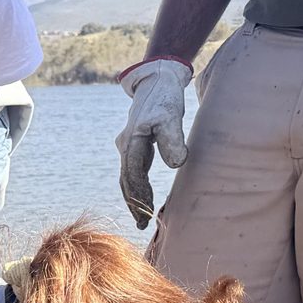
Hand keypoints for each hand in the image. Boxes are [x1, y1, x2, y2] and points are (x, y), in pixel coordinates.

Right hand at [114, 57, 192, 228]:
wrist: (157, 79)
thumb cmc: (165, 97)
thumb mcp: (171, 116)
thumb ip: (173, 139)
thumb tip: (177, 164)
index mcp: (132, 141)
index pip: (132, 174)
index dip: (139, 194)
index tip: (147, 211)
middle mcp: (125, 145)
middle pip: (125, 180)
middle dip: (133, 202)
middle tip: (141, 223)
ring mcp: (128, 145)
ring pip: (127, 177)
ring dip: (133, 197)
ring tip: (141, 216)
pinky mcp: (136, 144)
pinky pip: (133, 170)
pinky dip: (136, 185)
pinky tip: (143, 196)